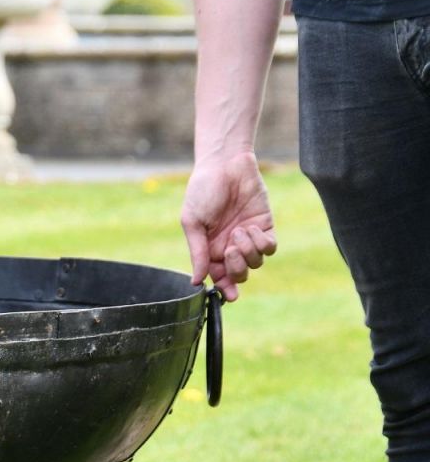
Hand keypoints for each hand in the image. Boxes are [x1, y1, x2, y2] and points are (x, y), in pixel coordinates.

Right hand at [180, 151, 276, 300]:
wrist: (224, 165)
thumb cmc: (202, 191)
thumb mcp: (192, 223)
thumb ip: (197, 253)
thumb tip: (196, 282)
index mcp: (209, 250)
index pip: (219, 278)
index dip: (225, 289)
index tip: (230, 296)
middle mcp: (229, 247)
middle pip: (239, 274)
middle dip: (237, 269)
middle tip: (230, 252)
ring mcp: (248, 238)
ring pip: (256, 263)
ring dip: (248, 252)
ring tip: (239, 232)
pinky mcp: (264, 226)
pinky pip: (269, 247)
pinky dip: (262, 243)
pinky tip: (251, 228)